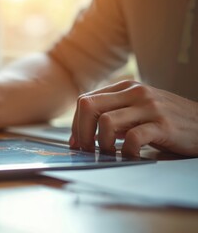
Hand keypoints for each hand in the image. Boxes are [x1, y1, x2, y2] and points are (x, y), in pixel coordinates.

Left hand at [70, 80, 197, 155]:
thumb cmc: (167, 120)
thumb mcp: (138, 109)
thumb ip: (113, 114)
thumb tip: (82, 133)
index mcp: (126, 87)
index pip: (85, 100)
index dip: (75, 123)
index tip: (76, 142)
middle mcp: (135, 93)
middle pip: (88, 106)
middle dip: (80, 131)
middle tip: (86, 149)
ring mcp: (149, 107)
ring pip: (106, 122)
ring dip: (102, 143)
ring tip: (110, 153)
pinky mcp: (163, 125)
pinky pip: (132, 139)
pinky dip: (126, 152)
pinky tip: (130, 156)